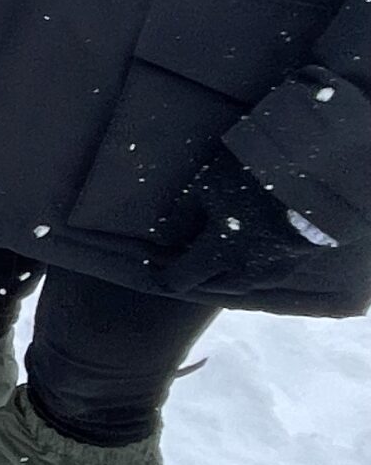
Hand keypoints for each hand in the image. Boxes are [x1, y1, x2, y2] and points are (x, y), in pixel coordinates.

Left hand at [159, 150, 334, 297]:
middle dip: (191, 276)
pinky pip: (261, 275)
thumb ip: (182, 216)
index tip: (150, 267)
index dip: (161, 274)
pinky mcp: (295, 262)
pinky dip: (244, 268)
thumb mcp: (205, 190)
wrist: (314, 179)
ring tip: (208, 260)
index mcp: (218, 256)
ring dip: (219, 274)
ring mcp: (273, 270)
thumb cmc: (250, 180)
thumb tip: (166, 237)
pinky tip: (241, 257)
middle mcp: (245, 271)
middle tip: (177, 261)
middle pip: (209, 285)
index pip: (180, 279)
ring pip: (237, 282)